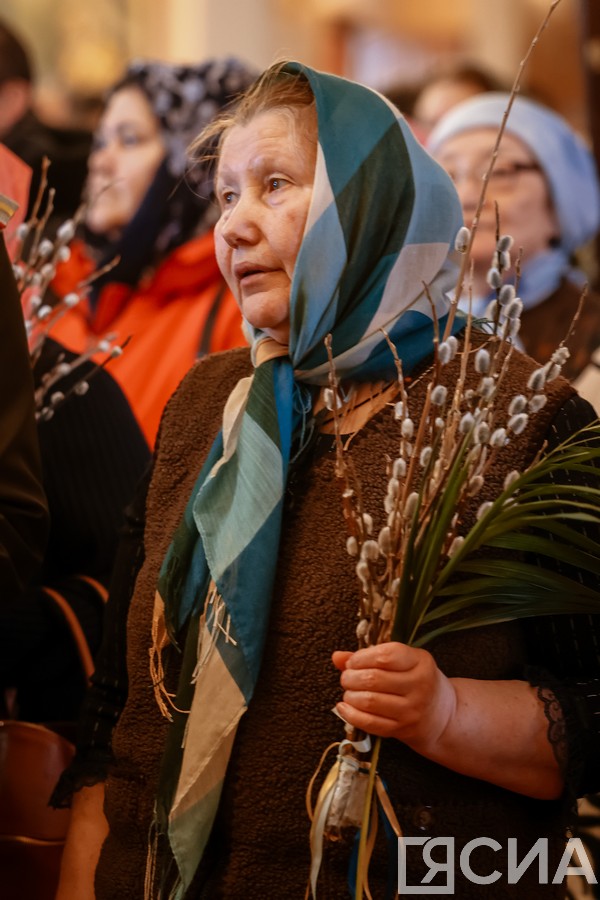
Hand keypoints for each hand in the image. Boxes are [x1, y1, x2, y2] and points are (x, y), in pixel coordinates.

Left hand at [332, 642, 456, 752]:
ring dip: (350, 695)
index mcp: (421, 662)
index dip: (362, 657)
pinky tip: (344, 707)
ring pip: (370, 702)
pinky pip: (370, 723)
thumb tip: (337, 657)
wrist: (441, 715)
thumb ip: (370, 656)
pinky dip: (351, 715)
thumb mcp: (403, 661)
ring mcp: (411, 710)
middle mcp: (419, 686)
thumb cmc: (417, 681)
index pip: (386, 656)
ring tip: (348, 691)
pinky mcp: (402, 729)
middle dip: (351, 677)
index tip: (353, 661)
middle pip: (374, 679)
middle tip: (346, 677)